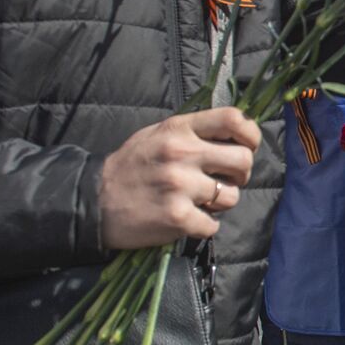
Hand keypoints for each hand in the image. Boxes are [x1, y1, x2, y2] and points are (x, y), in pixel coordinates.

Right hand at [98, 107, 260, 249]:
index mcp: (179, 128)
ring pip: (232, 197)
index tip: (248, 146)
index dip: (251, 134)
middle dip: (241, 174)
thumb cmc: (131, 166)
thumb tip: (235, 134)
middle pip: (243, 160)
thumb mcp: (158, 134)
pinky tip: (186, 219)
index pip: (233, 118)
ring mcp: (181, 186)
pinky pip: (213, 225)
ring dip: (220, 203)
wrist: (93, 202)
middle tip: (225, 180)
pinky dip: (203, 226)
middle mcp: (182, 153)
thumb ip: (194, 131)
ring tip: (198, 201)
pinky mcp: (178, 217)